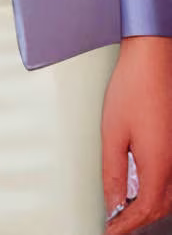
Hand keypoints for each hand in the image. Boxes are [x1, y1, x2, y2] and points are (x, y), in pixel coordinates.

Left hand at [102, 36, 171, 231]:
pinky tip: (140, 181)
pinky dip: (156, 187)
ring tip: (124, 206)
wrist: (152, 58)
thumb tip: (112, 202)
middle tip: (115, 222)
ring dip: (148, 205)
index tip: (110, 232)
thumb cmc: (132, 88)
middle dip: (137, 219)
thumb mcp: (112, 132)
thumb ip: (113, 172)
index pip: (144, 211)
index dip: (126, 225)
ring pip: (168, 194)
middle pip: (159, 206)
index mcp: (158, 165)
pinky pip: (170, 177)